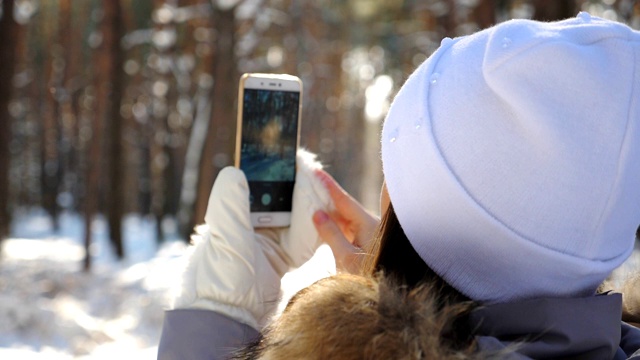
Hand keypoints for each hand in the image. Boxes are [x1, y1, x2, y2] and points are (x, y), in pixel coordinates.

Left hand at [172, 150, 330, 329]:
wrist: (227, 317)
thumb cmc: (220, 279)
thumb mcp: (226, 238)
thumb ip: (231, 205)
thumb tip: (235, 170)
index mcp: (235, 215)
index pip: (261, 186)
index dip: (280, 173)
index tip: (298, 159)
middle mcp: (250, 226)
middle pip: (282, 200)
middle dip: (300, 187)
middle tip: (318, 171)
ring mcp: (266, 243)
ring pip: (294, 218)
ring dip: (310, 207)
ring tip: (328, 193)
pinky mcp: (279, 260)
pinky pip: (301, 240)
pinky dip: (313, 231)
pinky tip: (326, 221)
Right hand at [312, 170, 379, 272]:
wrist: (389, 297)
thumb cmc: (370, 277)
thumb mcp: (346, 258)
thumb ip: (331, 234)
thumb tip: (318, 214)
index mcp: (368, 225)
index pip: (344, 200)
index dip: (329, 186)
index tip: (317, 172)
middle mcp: (371, 226)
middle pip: (345, 208)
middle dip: (327, 197)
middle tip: (310, 183)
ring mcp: (370, 236)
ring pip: (346, 220)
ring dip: (330, 212)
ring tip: (312, 202)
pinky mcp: (367, 246)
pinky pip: (348, 230)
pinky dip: (335, 226)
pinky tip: (324, 225)